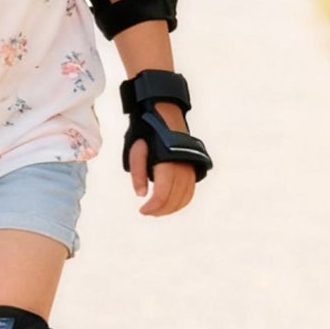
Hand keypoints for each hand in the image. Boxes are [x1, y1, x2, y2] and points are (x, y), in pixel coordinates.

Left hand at [129, 102, 195, 216]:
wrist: (166, 116)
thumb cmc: (147, 133)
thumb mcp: (136, 150)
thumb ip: (138, 174)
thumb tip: (141, 194)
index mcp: (167, 162)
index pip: (162, 193)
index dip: (153, 206)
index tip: (142, 210)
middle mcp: (182, 166)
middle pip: (174, 198)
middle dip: (161, 209)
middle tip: (148, 212)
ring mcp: (190, 167)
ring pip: (185, 196)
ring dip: (172, 207)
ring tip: (157, 210)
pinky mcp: (193, 167)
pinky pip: (190, 190)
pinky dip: (182, 200)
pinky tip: (170, 204)